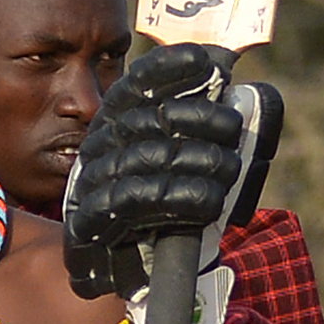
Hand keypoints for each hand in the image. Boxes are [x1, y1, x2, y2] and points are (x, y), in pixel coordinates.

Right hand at [60, 46, 283, 303]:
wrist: (122, 261)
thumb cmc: (162, 201)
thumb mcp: (180, 154)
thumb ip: (198, 116)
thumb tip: (225, 66)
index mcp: (116, 121)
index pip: (137, 84)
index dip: (168, 68)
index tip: (205, 61)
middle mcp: (100, 144)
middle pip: (150, 118)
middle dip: (199, 117)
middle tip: (232, 127)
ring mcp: (92, 180)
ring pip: (148, 158)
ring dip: (197, 160)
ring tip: (228, 167)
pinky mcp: (91, 219)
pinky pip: (135, 199)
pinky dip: (179, 197)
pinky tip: (209, 199)